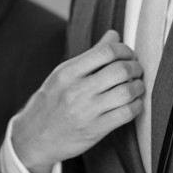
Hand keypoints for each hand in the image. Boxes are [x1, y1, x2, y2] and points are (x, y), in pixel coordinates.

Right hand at [12, 30, 143, 172]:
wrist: (34, 138)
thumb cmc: (51, 102)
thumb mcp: (63, 75)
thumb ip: (91, 55)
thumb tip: (114, 34)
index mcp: (67, 72)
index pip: (105, 51)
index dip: (124, 50)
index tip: (128, 55)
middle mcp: (76, 90)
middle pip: (120, 70)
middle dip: (135, 67)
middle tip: (136, 70)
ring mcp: (86, 111)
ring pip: (126, 92)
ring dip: (138, 87)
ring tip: (136, 86)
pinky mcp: (95, 130)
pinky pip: (126, 114)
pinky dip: (137, 105)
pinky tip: (134, 103)